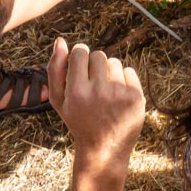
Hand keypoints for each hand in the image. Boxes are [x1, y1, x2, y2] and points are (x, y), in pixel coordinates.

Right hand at [48, 37, 145, 166]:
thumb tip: (60, 41)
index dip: (80, 57)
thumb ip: (55, 69)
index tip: (80, 68)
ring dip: (109, 73)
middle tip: (92, 86)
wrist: (104, 149)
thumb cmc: (78, 120)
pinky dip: (124, 80)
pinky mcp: (136, 97)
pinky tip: (118, 97)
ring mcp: (119, 94)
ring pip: (114, 62)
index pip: (80, 51)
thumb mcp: (59, 100)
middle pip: (98, 55)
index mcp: (77, 91)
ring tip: (105, 94)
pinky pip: (129, 70)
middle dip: (94, 66)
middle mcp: (98, 91)